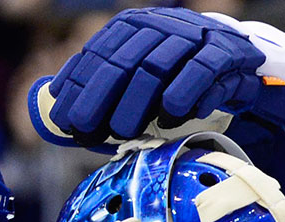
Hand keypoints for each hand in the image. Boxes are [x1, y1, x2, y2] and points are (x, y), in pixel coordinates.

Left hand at [29, 8, 284, 149]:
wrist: (235, 64)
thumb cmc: (176, 80)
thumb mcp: (134, 84)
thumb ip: (97, 96)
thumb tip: (49, 111)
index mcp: (133, 27)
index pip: (98, 53)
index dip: (78, 86)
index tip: (64, 119)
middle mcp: (160, 26)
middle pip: (123, 60)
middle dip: (100, 98)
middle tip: (86, 129)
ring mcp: (193, 36)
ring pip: (158, 65)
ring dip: (137, 102)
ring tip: (123, 132)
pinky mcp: (224, 53)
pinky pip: (202, 70)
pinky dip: (185, 93)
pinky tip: (172, 115)